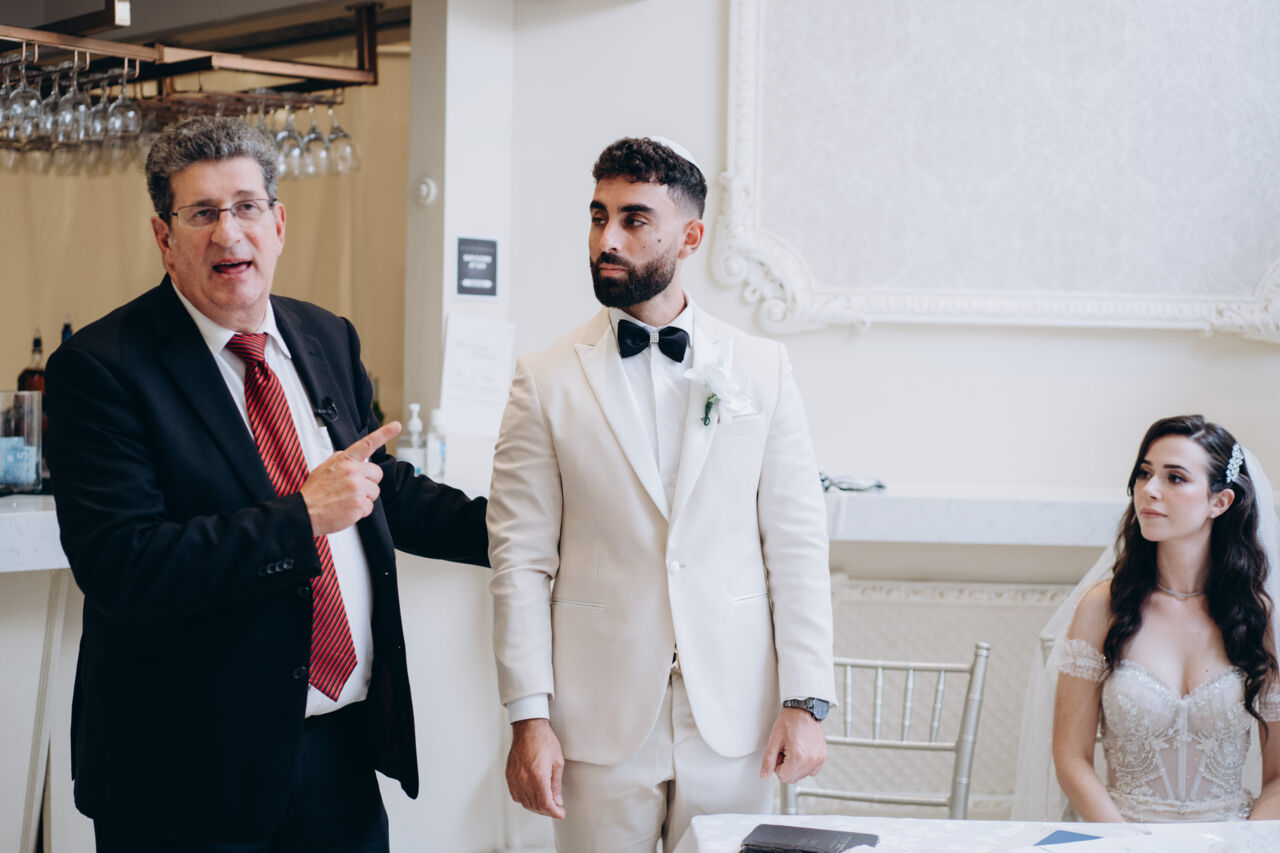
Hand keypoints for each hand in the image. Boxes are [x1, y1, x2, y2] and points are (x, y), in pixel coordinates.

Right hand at [301, 421, 400, 535]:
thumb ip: (343, 461)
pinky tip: (346, 509)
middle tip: (353, 489)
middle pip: (377, 473)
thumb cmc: (315, 491)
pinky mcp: (359, 504)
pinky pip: (369, 507)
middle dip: (369, 482)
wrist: (305, 511)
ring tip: (346, 499)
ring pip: (375, 491)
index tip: (397, 426)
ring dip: (364, 497)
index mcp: (344, 460)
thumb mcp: (326, 468)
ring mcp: (357, 487)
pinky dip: (360, 511)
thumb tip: (355, 460)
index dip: (384, 433)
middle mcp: (352, 471)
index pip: (367, 444)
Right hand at [506, 718, 565, 818]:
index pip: (545, 803)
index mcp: (538, 775)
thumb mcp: (558, 762)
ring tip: (545, 804)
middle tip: (555, 809)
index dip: (554, 812)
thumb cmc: (543, 740)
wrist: (529, 727)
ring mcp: (515, 778)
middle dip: (547, 810)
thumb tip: (557, 800)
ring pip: (524, 802)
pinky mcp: (509, 775)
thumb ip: (556, 784)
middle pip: (535, 805)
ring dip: (536, 807)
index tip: (560, 813)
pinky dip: (524, 800)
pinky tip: (532, 797)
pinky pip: (515, 795)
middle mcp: (524, 779)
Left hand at [760, 707, 826, 782]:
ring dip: (796, 766)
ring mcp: (819, 759)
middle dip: (786, 767)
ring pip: (803, 775)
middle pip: (793, 778)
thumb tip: (764, 775)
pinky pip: (812, 770)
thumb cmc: (789, 721)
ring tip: (794, 748)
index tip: (779, 753)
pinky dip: (806, 764)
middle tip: (786, 750)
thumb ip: (768, 760)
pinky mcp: (823, 756)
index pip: (783, 777)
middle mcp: (811, 760)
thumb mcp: (775, 740)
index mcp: (798, 757)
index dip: (777, 766)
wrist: (804, 710)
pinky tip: (802, 751)